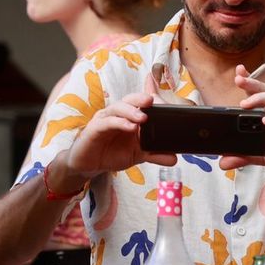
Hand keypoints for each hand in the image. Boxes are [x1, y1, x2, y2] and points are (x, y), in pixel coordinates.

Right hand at [62, 79, 176, 179]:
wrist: (89, 166)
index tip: (164, 100)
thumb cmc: (112, 154)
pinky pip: (106, 122)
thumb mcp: (138, 155)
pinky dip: (118, 123)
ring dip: (131, 111)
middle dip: (141, 98)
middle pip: (129, 100)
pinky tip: (129, 127)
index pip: (141, 103)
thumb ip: (155, 155)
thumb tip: (175, 158)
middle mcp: (117, 114)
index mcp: (129, 117)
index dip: (152, 99)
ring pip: (117, 108)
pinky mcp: (94, 129)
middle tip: (152, 101)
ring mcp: (104, 120)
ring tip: (143, 117)